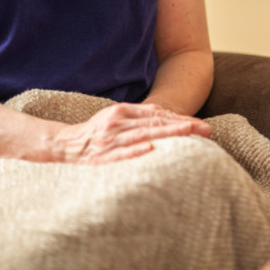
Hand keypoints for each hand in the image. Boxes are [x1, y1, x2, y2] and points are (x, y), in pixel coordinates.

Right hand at [48, 102, 210, 164]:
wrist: (64, 145)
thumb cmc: (98, 133)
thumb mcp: (118, 119)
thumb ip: (141, 119)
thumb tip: (171, 121)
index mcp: (123, 112)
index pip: (157, 114)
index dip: (180, 118)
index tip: (200, 125)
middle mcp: (118, 122)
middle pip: (155, 123)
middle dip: (182, 126)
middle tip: (204, 129)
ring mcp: (110, 139)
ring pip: (144, 136)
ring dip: (167, 135)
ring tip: (188, 133)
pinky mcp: (102, 157)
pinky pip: (121, 155)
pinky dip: (136, 151)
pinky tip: (151, 150)